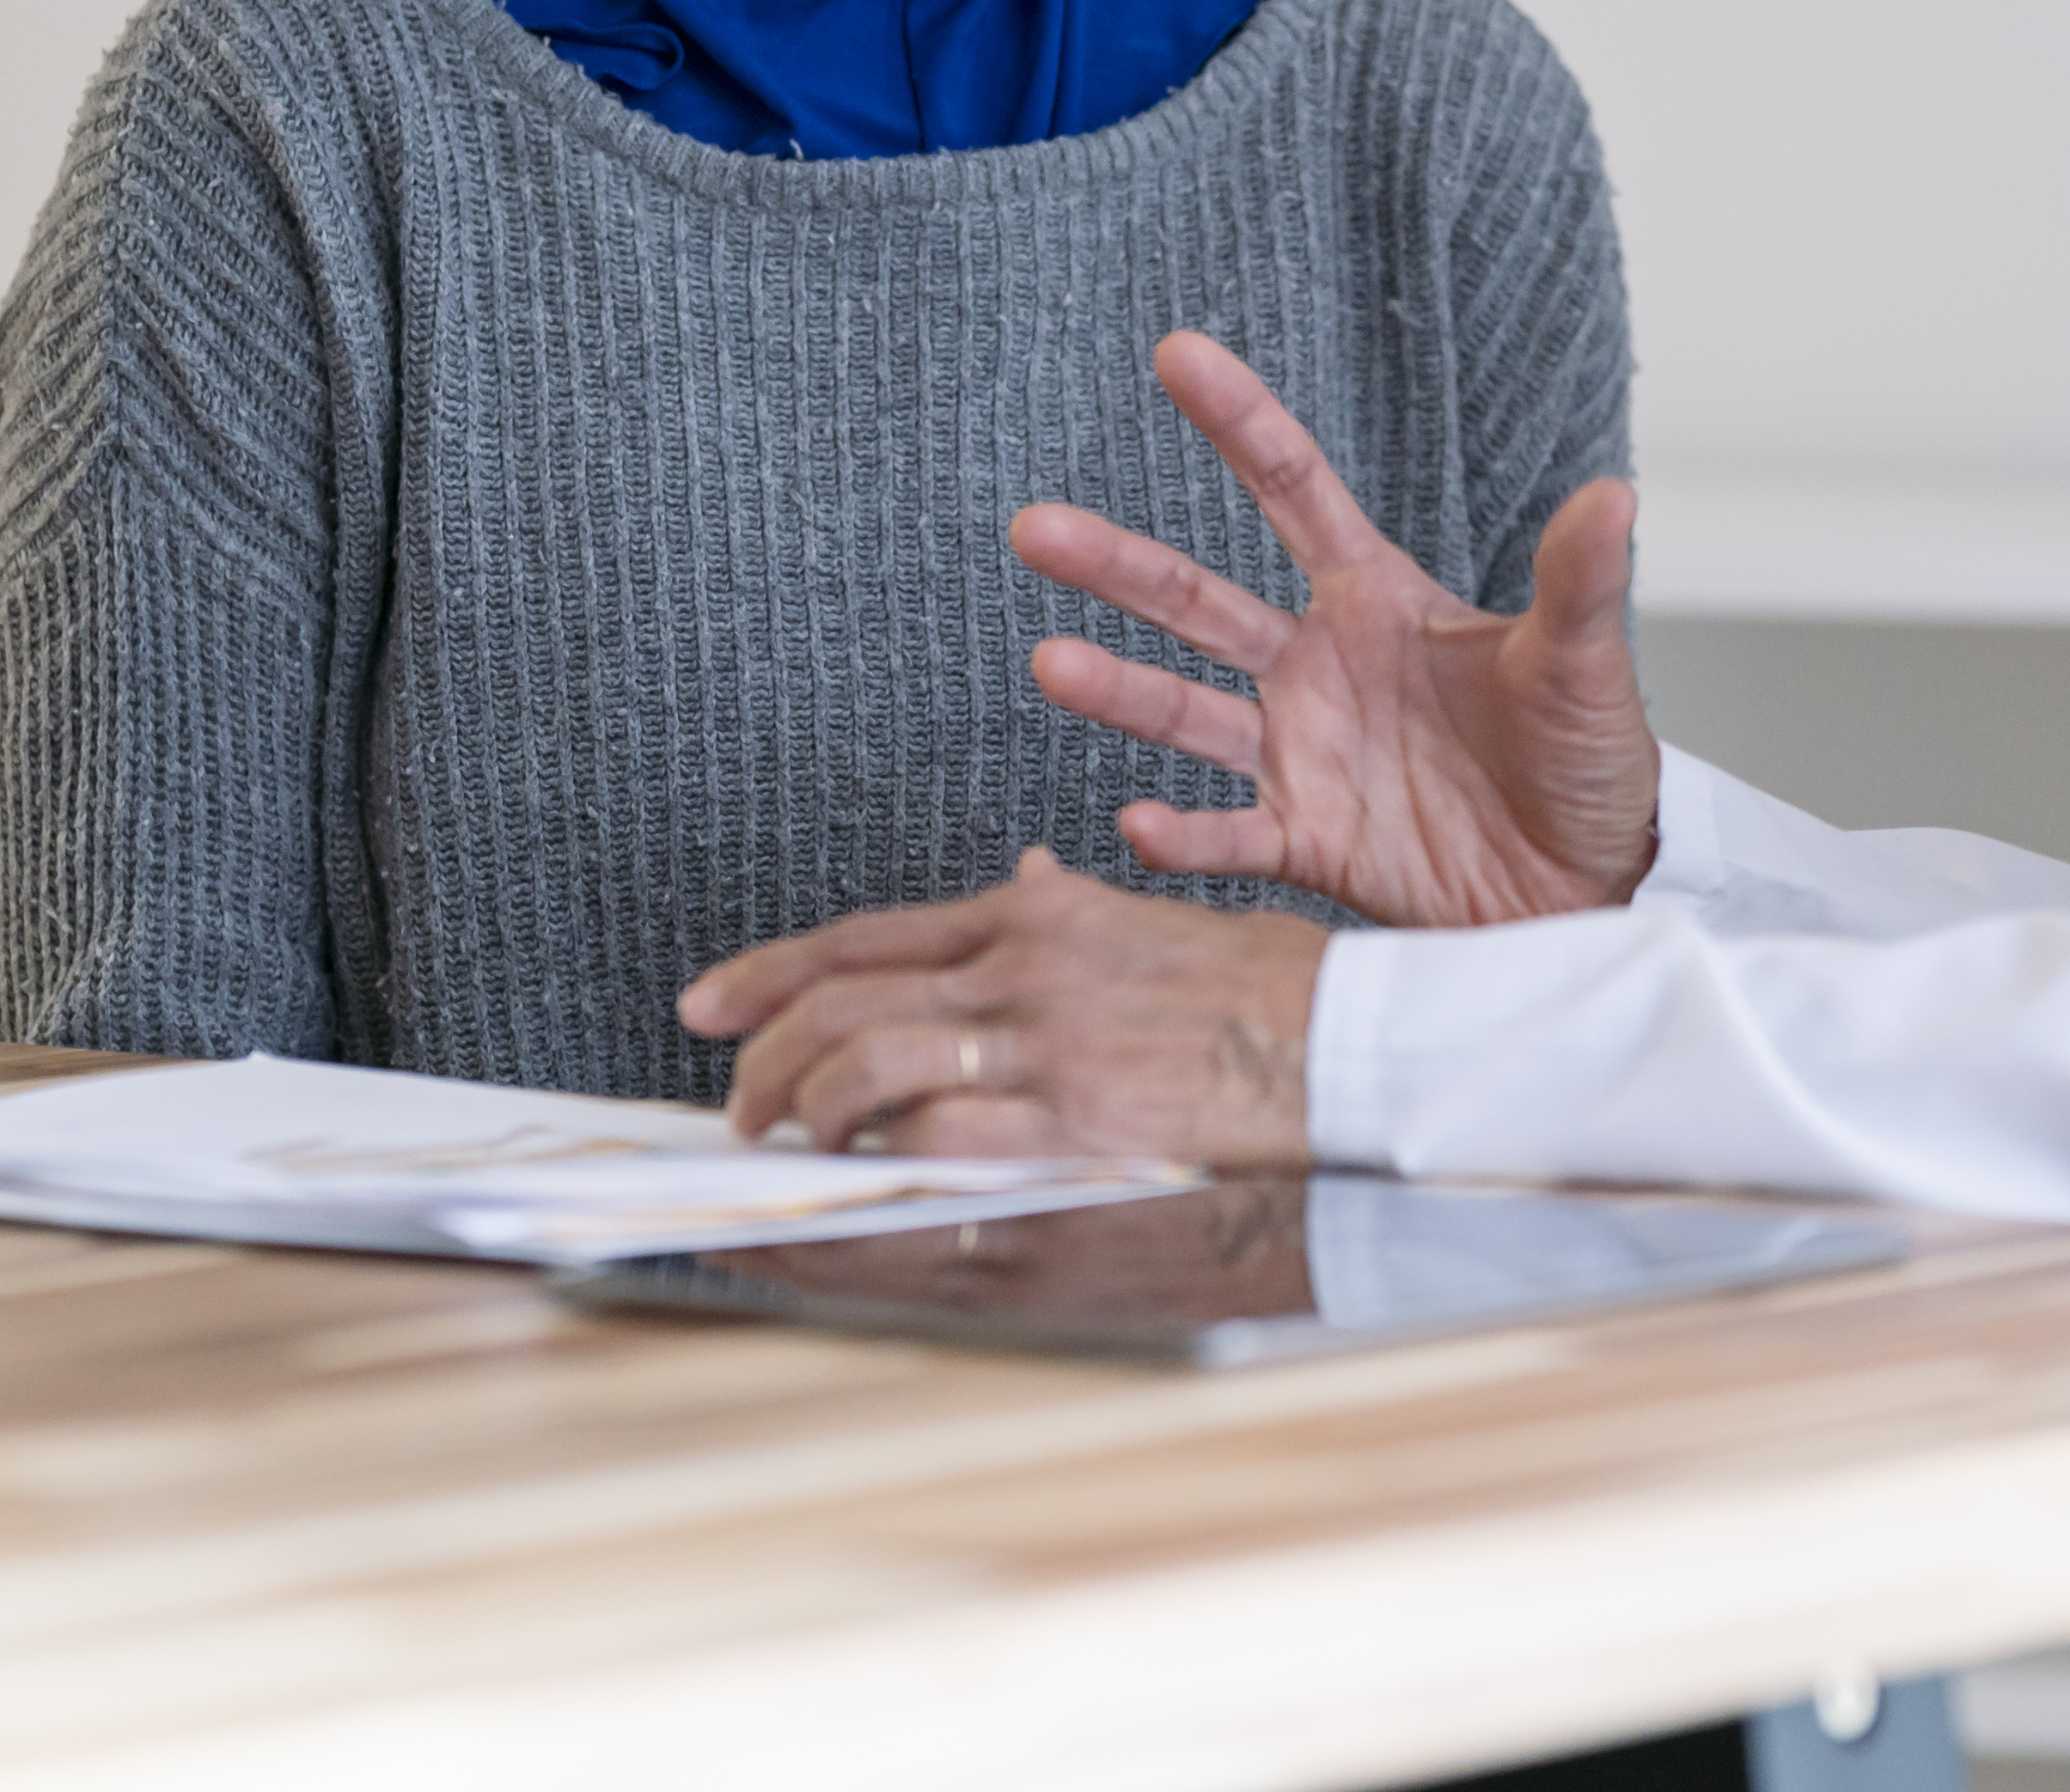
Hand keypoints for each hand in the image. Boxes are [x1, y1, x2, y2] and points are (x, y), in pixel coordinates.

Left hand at [678, 850, 1327, 1161]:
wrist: (1357, 1042)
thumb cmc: (1277, 990)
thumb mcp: (1159, 921)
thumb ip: (1073, 910)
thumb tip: (1019, 880)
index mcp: (1042, 919)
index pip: (867, 939)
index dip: (770, 973)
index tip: (712, 1005)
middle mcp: (1028, 971)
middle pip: (843, 1004)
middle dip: (764, 1058)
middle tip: (737, 1104)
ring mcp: (1046, 1049)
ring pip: (867, 1072)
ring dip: (809, 1116)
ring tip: (795, 1152)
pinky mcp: (1075, 1127)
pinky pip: (936, 1144)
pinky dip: (881, 1170)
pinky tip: (867, 1188)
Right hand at [1009, 331, 1657, 931]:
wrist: (1595, 890)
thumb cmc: (1593, 765)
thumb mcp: (1584, 669)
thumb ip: (1579, 585)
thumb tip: (1614, 495)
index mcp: (1381, 601)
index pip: (1296, 492)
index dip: (1239, 423)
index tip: (1176, 353)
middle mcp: (1323, 667)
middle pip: (1201, 602)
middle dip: (1120, 564)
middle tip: (1036, 527)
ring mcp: (1305, 754)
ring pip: (1188, 713)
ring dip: (1119, 690)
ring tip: (1050, 663)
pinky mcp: (1309, 842)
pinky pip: (1228, 837)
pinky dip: (1181, 837)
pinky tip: (1136, 825)